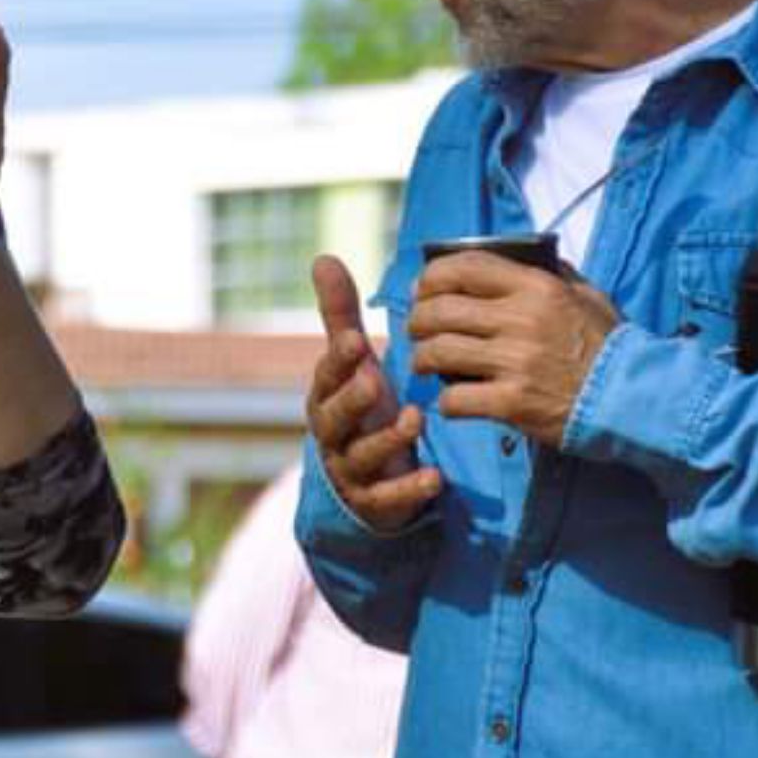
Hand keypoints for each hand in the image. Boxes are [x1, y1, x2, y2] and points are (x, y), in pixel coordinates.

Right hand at [308, 255, 441, 531]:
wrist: (365, 473)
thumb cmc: (360, 404)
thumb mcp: (352, 362)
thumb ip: (339, 314)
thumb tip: (322, 256)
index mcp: (325, 395)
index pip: (326, 375)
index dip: (337, 360)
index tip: (356, 340)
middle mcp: (332, 433)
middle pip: (335, 417)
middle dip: (353, 399)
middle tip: (375, 378)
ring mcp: (352, 469)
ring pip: (362, 456)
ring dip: (387, 439)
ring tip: (415, 419)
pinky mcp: (374, 501)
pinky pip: (388, 498)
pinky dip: (409, 489)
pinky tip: (434, 478)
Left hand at [407, 250, 622, 448]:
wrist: (635, 401)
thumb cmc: (611, 346)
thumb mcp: (587, 295)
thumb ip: (554, 273)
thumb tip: (524, 255)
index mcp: (536, 288)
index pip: (463, 268)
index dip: (431, 277)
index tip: (422, 289)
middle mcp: (520, 320)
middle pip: (442, 310)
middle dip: (417, 319)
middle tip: (416, 329)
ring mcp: (514, 363)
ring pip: (440, 352)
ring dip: (423, 358)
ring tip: (424, 363)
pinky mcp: (512, 404)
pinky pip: (456, 399)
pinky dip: (445, 402)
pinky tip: (450, 402)